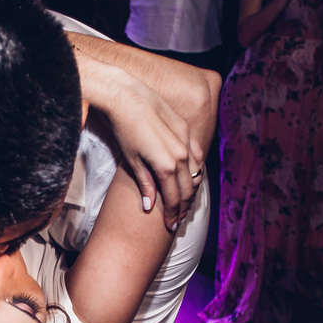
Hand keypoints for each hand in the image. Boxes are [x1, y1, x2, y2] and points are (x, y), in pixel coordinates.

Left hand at [93, 59, 203, 230]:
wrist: (127, 97)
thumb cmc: (124, 130)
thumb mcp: (132, 161)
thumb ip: (145, 184)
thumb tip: (150, 206)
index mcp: (166, 166)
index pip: (174, 198)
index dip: (173, 214)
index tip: (170, 225)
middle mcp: (181, 155)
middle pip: (188, 189)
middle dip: (183, 207)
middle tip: (178, 220)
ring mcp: (186, 141)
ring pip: (196, 173)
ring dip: (191, 189)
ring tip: (185, 202)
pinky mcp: (186, 129)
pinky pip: (197, 154)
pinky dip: (196, 168)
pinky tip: (192, 176)